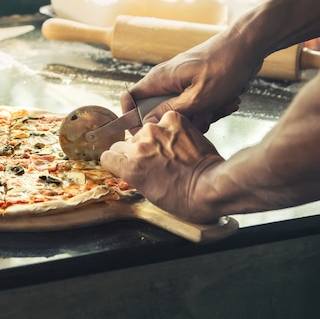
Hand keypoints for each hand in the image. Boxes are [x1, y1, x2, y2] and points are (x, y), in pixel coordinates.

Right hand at [100, 111, 223, 222]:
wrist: (211, 186)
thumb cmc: (185, 198)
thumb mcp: (149, 195)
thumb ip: (135, 175)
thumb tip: (131, 167)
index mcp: (130, 167)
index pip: (108, 156)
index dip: (118, 162)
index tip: (125, 164)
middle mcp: (139, 146)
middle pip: (123, 144)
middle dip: (135, 152)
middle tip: (153, 161)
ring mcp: (156, 130)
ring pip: (145, 131)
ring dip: (154, 139)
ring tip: (172, 152)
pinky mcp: (173, 120)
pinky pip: (164, 120)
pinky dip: (171, 128)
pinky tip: (181, 141)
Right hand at [122, 30, 262, 131]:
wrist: (248, 46)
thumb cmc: (224, 67)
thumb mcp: (198, 97)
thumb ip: (171, 111)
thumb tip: (148, 122)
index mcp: (160, 79)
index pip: (130, 98)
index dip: (132, 118)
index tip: (146, 133)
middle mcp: (167, 80)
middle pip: (159, 111)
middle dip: (180, 121)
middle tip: (201, 118)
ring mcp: (182, 83)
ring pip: (181, 111)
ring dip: (202, 115)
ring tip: (221, 106)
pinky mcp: (196, 85)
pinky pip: (197, 105)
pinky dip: (212, 108)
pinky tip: (229, 102)